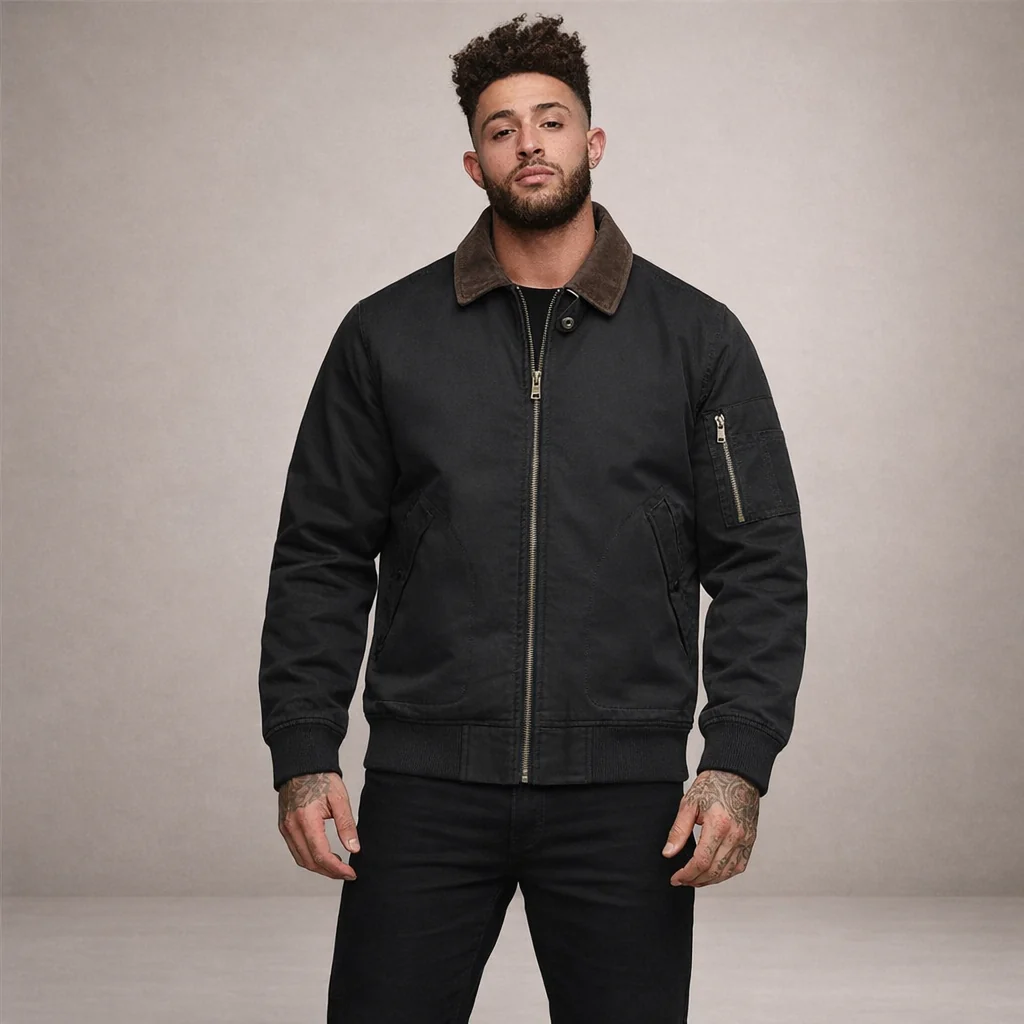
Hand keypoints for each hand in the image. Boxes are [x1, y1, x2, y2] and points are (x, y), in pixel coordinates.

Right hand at [278, 771, 359, 879]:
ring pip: (301, 860)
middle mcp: (291, 827)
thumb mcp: (339, 798)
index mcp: (305, 819)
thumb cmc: (322, 778)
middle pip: (309, 862)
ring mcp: (285, 828)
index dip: (337, 869)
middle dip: (329, 872)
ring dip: (319, 868)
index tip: (351, 873)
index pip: (320, 855)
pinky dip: (310, 858)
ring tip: (338, 866)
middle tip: (347, 873)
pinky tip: (324, 856)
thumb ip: (346, 825)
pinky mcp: (284, 827)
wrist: (302, 765)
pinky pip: (296, 851)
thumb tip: (354, 849)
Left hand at [662, 769, 758, 886]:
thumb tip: (668, 853)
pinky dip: (725, 874)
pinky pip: (739, 866)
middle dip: (695, 880)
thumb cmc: (713, 785)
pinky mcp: (751, 841)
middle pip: (714, 871)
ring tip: (694, 879)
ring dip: (709, 880)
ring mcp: (745, 840)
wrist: (737, 774)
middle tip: (681, 880)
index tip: (675, 877)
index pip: (701, 861)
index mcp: (718, 825)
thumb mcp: (689, 803)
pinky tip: (712, 873)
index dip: (686, 874)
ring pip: (727, 872)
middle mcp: (735, 835)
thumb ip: (679, 831)